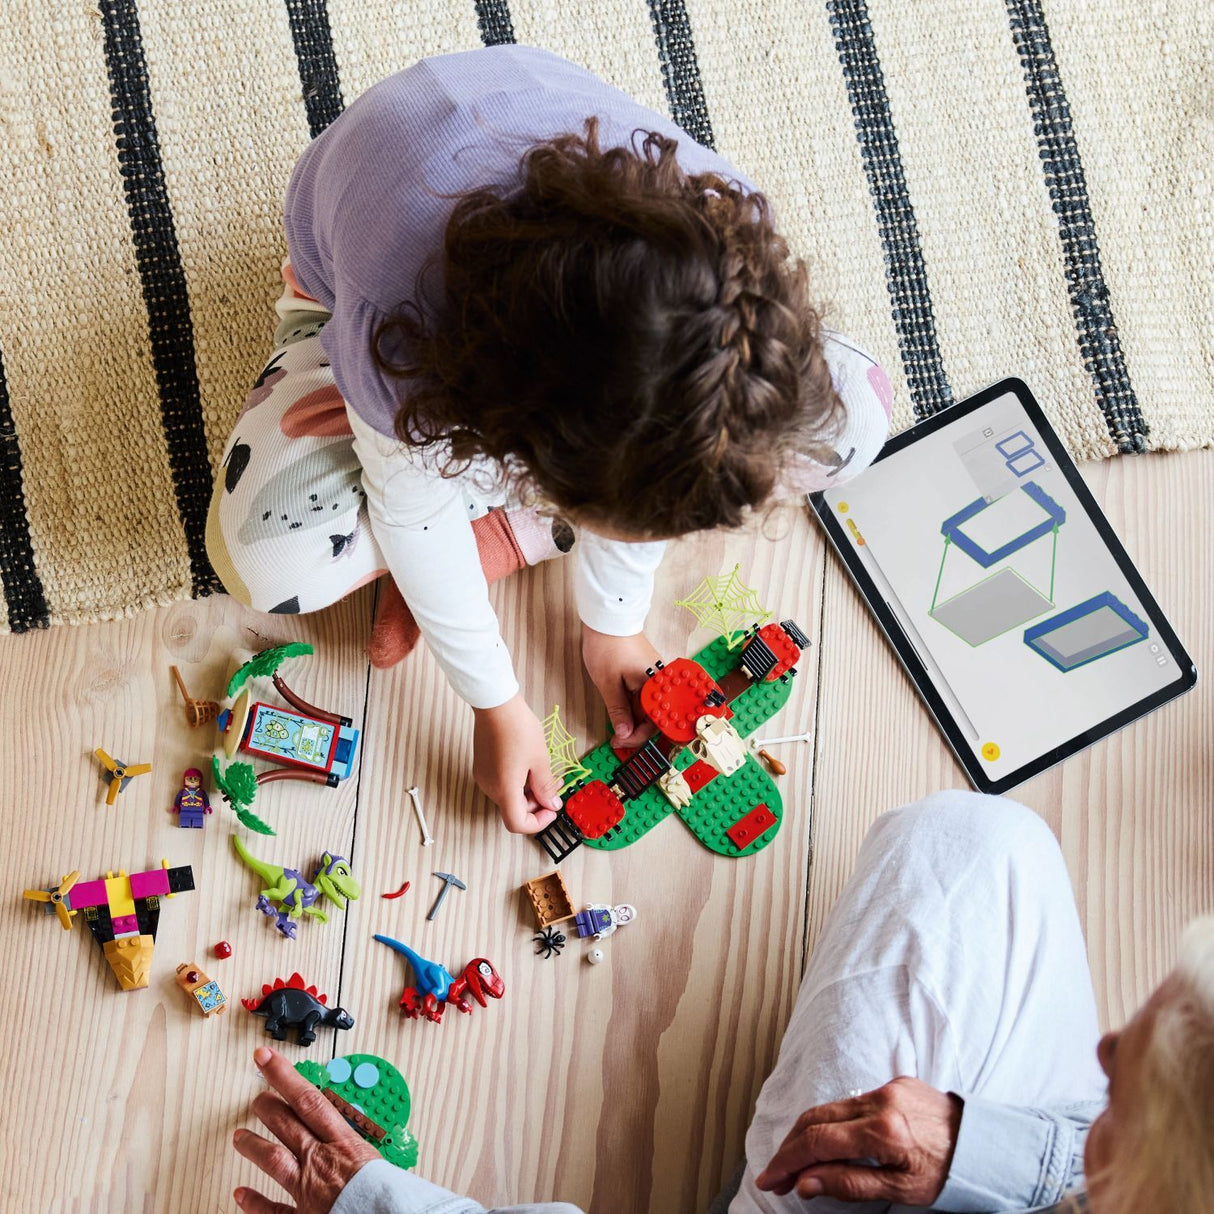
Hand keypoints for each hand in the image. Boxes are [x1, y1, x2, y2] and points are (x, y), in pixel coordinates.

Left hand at [232, 1046, 380, 1212]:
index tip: (267, 1059)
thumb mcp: (382, 1160)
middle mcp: (320, 1160)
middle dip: (268, 1106)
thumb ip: (363, 1149)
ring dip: (254, 1146)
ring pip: (273, 1160)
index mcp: (343, 1142)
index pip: (308, 1099)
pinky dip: (254, 1203)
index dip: (284, 1076)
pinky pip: (272, 1211)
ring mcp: (307, 1189)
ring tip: (239, 1136)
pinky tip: (240, 1194)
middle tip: (257, 1094)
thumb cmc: (390, 1196)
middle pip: (287, 1125)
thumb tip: (362, 1145)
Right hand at [472, 693, 562, 833]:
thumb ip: (546, 787)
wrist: (495, 704)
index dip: (538, 823)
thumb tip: (552, 805)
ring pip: (508, 796)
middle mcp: (490, 787)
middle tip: (554, 786)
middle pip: (513, 809)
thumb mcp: (540, 759)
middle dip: (536, 803)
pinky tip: (528, 764)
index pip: (517, 824)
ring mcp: (483, 776)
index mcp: (504, 789)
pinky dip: (516, 782)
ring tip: (544, 772)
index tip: (552, 809)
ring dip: (528, 791)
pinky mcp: (482, 766)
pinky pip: (501, 783)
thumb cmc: (518, 728)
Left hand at [581, 625, 661, 745]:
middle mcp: (661, 682)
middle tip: (618, 741)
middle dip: (637, 732)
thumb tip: (625, 734)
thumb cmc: (607, 646)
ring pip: (650, 707)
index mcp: (655, 685)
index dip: (637, 737)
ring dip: (635, 721)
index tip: (620, 744)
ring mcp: (656, 677)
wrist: (609, 618)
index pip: (654, 722)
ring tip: (618, 730)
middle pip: (655, 716)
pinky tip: (623, 714)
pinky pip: (647, 696)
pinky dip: (636, 708)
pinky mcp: (649, 672)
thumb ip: (618, 710)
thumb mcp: (608, 683)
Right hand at [755, 1077, 962, 1205]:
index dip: (787, 1161)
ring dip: (806, 1133)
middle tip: (775, 1174)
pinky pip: (851, 1100)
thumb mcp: (901, 1191)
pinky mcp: (894, 1081)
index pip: (817, 1142)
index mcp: (882, 1130)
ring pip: (830, 1106)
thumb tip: (805, 1182)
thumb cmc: (948, 1174)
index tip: (769, 1178)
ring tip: (795, 1161)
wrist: (988, 1146)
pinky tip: (828, 1141)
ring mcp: (886, 1087)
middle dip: (789, 1147)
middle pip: (815, 1119)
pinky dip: (832, 1121)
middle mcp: (879, 1101)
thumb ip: (849, 1184)